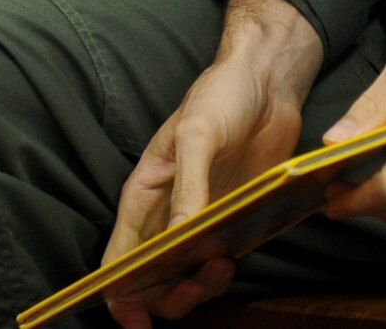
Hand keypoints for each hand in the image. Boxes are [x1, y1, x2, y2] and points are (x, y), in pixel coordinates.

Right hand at [103, 0, 324, 327]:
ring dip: (197, 288)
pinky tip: (234, 259)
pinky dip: (221, 274)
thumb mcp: (198, 133)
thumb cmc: (221, 94)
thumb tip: (177, 241)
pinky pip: (218, 262)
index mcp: (144, 193)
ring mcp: (200, 219)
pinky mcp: (232, 219)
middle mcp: (166, 213)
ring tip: (219, 269)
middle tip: (192, 286)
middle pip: (151, 279)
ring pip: (185, 277)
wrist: (266, 79)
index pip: (118, 257)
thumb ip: (187, 187)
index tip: (135, 318)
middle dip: (166, 297)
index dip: (118, 294)